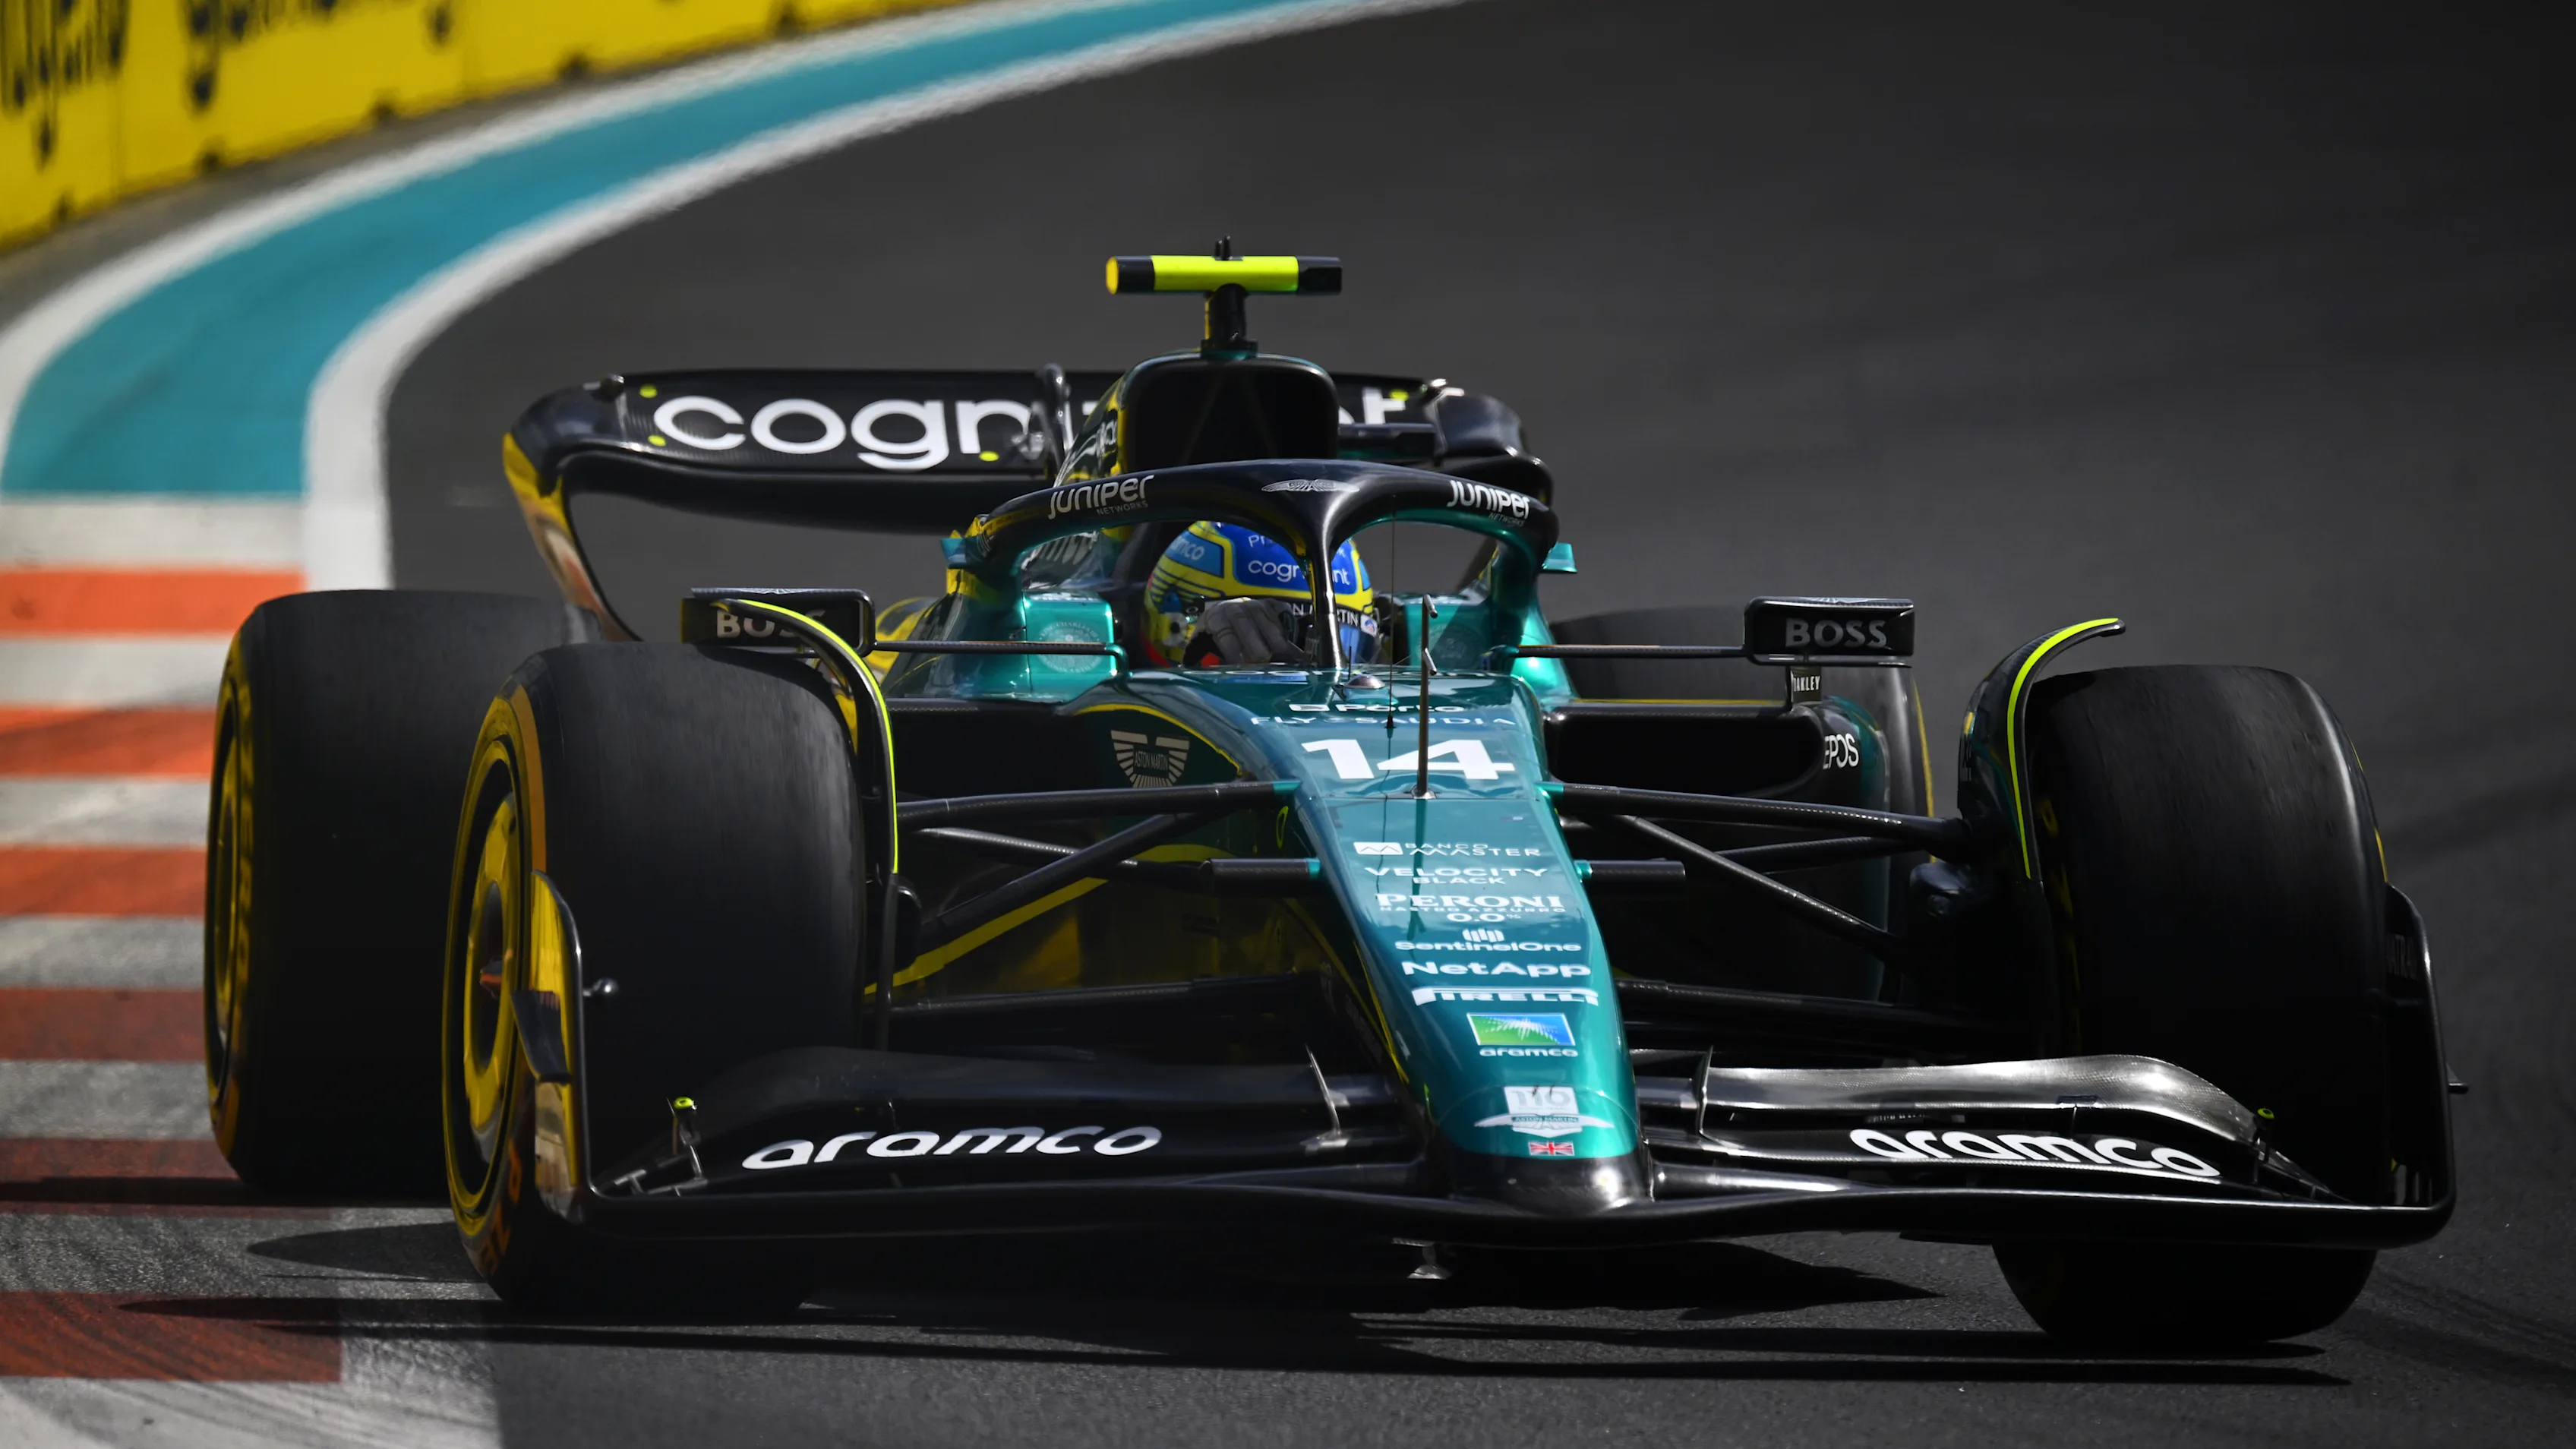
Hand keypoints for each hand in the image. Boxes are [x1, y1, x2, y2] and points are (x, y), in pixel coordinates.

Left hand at [1186, 597, 1305, 665]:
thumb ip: (1200, 657)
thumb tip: (1193, 671)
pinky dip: (1284, 626)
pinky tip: (1290, 642)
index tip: (1242, 664)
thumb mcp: (1203, 645)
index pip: (1223, 631)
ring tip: (1283, 654)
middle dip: (1254, 640)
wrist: (1226, 616)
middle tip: (1264, 659)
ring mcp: (1253, 603)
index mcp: (1214, 618)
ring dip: (1273, 635)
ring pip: (1263, 615)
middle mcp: (1233, 606)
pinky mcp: (1269, 603)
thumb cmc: (1215, 638)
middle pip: (1243, 620)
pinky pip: (1278, 611)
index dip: (1233, 648)